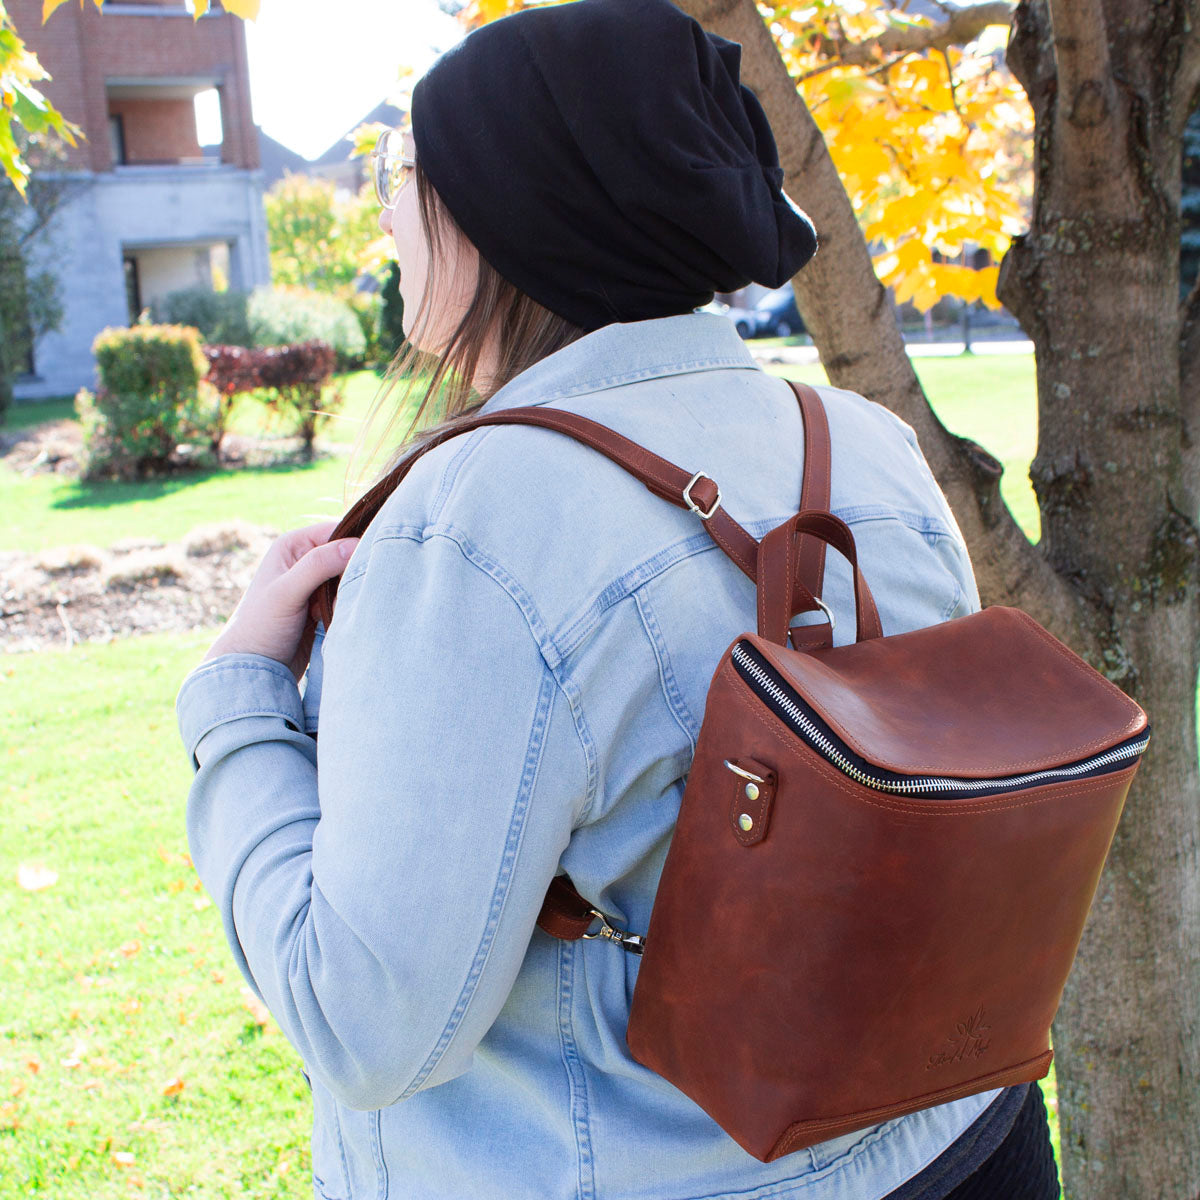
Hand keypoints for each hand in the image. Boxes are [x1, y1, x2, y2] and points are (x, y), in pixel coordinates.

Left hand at [201, 520, 359, 682]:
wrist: (256, 669)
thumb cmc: (260, 628)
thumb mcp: (286, 592)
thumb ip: (317, 565)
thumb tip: (354, 544)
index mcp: (293, 545)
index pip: (337, 530)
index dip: (356, 542)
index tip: (371, 560)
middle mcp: (305, 559)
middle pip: (347, 553)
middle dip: (356, 569)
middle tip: (360, 588)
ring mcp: (316, 583)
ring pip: (351, 577)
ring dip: (354, 589)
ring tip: (349, 605)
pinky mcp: (324, 605)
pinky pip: (348, 597)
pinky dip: (352, 604)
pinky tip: (346, 615)